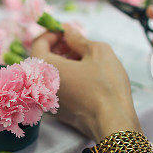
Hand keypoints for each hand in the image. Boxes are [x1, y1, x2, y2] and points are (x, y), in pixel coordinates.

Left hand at [32, 25, 140, 140]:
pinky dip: (65, 77)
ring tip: (83, 58)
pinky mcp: (57, 111)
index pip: (39, 43)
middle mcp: (39, 85)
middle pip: (42, 59)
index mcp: (44, 67)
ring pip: (49, 74)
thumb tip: (68, 30)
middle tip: (77, 43)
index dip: (53, 33)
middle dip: (58, 47)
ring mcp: (46, 100)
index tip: (68, 31)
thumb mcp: (97, 52)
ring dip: (62, 62)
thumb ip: (77, 38)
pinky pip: (55, 87)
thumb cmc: (106, 84)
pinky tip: (83, 75)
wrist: (113, 121)